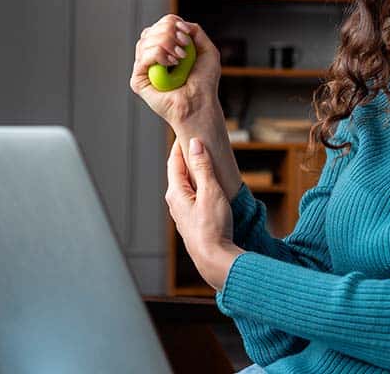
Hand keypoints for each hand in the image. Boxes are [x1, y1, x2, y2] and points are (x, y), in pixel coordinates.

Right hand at [130, 15, 221, 126]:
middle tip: (183, 50)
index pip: (161, 24)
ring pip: (146, 39)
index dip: (173, 24)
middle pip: (152, 29)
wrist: (200, 103)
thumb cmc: (204, 82)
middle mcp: (152, 56)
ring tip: (179, 59)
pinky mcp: (138, 79)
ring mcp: (144, 67)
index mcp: (166, 48)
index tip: (186, 36)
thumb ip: (196, 31)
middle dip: (170, 33)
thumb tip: (178, 23)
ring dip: (166, 44)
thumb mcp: (207, 50)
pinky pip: (143, 56)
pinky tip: (170, 63)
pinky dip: (158, 54)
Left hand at [165, 136, 244, 291]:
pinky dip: (199, 186)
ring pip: (186, 186)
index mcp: (176, 192)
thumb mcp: (210, 191)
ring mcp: (183, 213)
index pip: (174, 161)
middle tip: (198, 142)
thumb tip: (194, 144)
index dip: (181, 145)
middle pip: (179, 173)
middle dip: (187, 157)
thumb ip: (202, 167)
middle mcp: (175, 202)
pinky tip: (209, 188)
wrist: (215, 259)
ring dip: (194, 173)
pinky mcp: (192, 221)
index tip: (187, 131)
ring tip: (205, 161)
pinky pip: (193, 197)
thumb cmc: (213, 227)